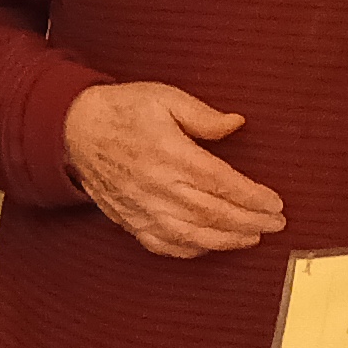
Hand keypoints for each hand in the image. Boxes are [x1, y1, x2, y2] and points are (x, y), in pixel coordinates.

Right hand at [62, 82, 286, 257]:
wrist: (72, 129)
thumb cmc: (122, 110)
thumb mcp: (164, 97)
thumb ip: (203, 116)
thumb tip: (237, 124)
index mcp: (170, 154)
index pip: (221, 182)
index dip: (253, 197)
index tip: (276, 203)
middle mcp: (156, 186)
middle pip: (213, 212)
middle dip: (249, 221)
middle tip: (276, 224)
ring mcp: (141, 208)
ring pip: (192, 235)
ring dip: (227, 240)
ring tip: (253, 237)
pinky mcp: (129, 220)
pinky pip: (163, 244)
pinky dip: (190, 250)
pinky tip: (211, 245)